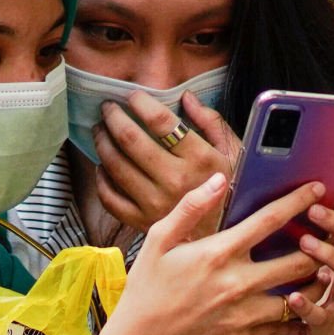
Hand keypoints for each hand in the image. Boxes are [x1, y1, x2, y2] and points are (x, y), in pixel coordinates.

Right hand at [51, 173, 319, 334]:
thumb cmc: (149, 288)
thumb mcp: (159, 240)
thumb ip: (190, 207)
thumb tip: (218, 179)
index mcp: (218, 254)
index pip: (269, 221)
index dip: (298, 202)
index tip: (319, 189)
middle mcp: (237, 283)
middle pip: (298, 260)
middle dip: (322, 242)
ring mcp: (244, 314)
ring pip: (300, 294)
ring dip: (318, 278)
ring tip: (330, 263)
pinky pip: (285, 324)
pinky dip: (302, 310)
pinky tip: (310, 299)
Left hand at [84, 88, 242, 240]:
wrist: (224, 239)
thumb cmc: (230, 191)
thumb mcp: (233, 153)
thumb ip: (211, 122)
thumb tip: (186, 97)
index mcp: (199, 159)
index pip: (161, 122)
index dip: (141, 103)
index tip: (132, 95)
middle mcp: (174, 180)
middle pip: (131, 140)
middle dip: (114, 117)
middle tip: (108, 108)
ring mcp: (155, 203)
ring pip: (115, 165)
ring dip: (102, 142)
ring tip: (100, 130)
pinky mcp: (142, 222)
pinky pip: (110, 198)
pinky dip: (102, 180)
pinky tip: (103, 167)